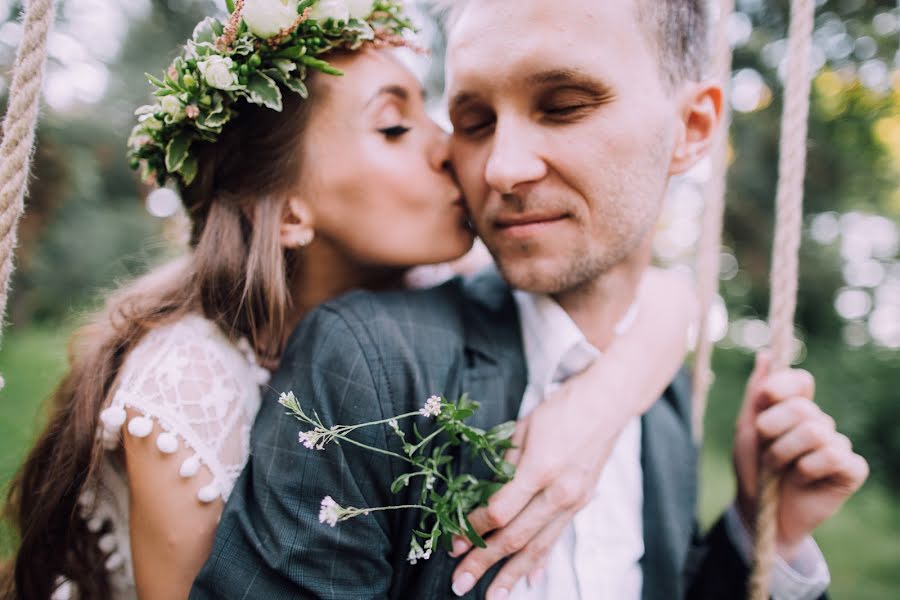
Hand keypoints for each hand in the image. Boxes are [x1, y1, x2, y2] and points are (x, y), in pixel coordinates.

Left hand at [450, 392, 614, 597]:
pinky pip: (556, 538)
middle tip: (460, 582)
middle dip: (485, 562)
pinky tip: (529, 580)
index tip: (454, 542)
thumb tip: (487, 491)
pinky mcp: (581, 504)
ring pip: (538, 546)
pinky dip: (541, 560)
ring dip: (513, 574)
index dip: (474, 529)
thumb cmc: (563, 408)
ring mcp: (574, 502)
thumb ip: (505, 463)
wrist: (608, 403)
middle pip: (516, 536)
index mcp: (541, 469)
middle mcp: (560, 492)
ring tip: (494, 597)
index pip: (500, 510)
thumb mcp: (524, 428)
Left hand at [734, 352, 868, 559]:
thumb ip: (755, 393)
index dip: (783, 386)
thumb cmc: (753, 470)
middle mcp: (819, 423)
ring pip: (816, 432)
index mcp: (794, 408)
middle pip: (803, 408)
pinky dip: (809, 469)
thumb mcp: (746, 430)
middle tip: (765, 451)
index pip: (800, 380)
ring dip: (785, 453)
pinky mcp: (851, 470)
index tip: (765, 398)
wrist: (761, 514)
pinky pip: (834, 456)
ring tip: (779, 469)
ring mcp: (837, 445)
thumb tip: (765, 355)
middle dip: (773, 431)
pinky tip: (803, 479)